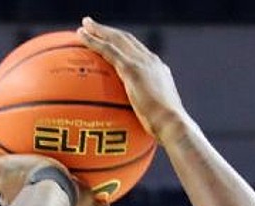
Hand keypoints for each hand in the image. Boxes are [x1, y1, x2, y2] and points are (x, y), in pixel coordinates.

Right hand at [0, 142, 109, 205]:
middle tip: (10, 179)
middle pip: (0, 192)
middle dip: (3, 187)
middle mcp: (11, 196)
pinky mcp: (2, 166)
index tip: (22, 192)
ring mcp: (4, 182)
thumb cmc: (67, 201)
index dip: (19, 197)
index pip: (19, 202)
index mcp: (27, 202)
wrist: (51, 190)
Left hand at [77, 17, 190, 144]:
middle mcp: (151, 61)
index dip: (123, 43)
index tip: (111, 40)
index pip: (138, 51)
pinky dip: (95, 41)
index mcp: (158, 70)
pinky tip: (81, 38)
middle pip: (126, 39)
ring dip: (99, 30)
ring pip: (116, 39)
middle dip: (109, 31)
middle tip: (91, 26)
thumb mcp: (155, 118)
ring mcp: (142, 63)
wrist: (173, 125)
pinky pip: (109, 50)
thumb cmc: (165, 130)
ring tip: (83, 26)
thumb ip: (145, 115)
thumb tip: (135, 127)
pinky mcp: (132, 69)